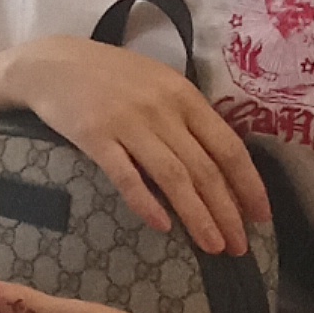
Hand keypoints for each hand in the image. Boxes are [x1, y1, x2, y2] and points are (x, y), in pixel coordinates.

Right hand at [4, 35, 269, 256]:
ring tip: (212, 247)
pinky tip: (162, 226)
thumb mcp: (159, 83)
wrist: (52, 64)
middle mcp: (162, 110)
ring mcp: (129, 124)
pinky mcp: (95, 137)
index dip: (249, 185)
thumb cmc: (110, 76)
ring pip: (174, 177)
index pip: (228, 147)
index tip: (261, 218)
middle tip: (239, 248)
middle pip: (205, 168)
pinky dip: (146, 202)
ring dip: (197, 216)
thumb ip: (187, 116)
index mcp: (184, 96)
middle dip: (227, 212)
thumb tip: (219, 161)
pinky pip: (126, 176)